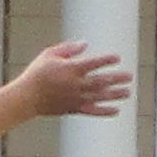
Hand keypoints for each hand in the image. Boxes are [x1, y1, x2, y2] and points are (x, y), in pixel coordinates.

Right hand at [0, 40, 128, 128]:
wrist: (26, 98)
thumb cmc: (37, 73)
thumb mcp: (49, 54)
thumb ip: (68, 49)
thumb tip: (85, 45)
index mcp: (70, 70)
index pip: (92, 64)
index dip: (106, 61)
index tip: (117, 58)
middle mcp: (75, 85)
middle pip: (100, 81)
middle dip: (116, 79)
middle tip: (130, 76)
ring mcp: (75, 98)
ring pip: (99, 96)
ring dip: (115, 94)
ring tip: (128, 92)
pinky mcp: (73, 109)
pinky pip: (91, 111)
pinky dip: (104, 111)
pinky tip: (116, 110)